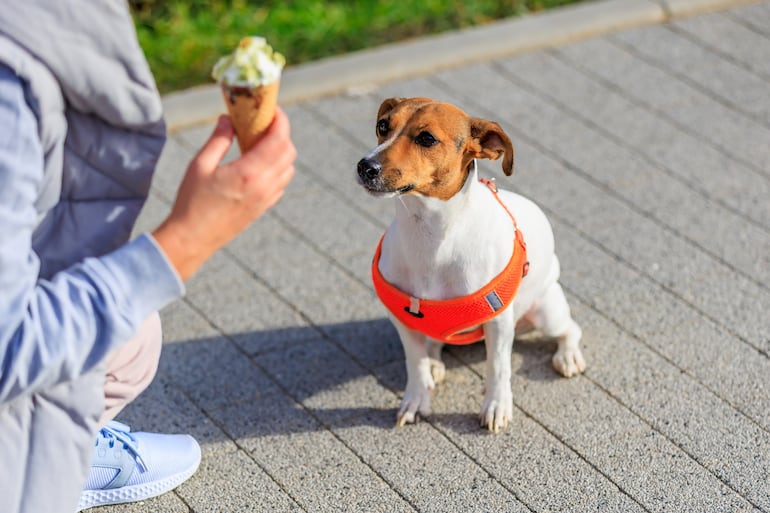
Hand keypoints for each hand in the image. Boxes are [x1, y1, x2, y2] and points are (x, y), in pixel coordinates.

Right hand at [152, 109, 295, 280]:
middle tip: (263, 124)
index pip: (279, 139)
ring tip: (260, 142)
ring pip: (289, 168)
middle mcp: (264, 186)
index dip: (281, 121)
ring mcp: (266, 199)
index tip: (272, 110)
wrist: (193, 238)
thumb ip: (218, 140)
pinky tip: (258, 164)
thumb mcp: (200, 165)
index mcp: (250, 172)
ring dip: (281, 151)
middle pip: (289, 152)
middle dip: (281, 133)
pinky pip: (281, 183)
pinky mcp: (263, 207)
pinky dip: (278, 168)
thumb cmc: (192, 201)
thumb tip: (228, 119)